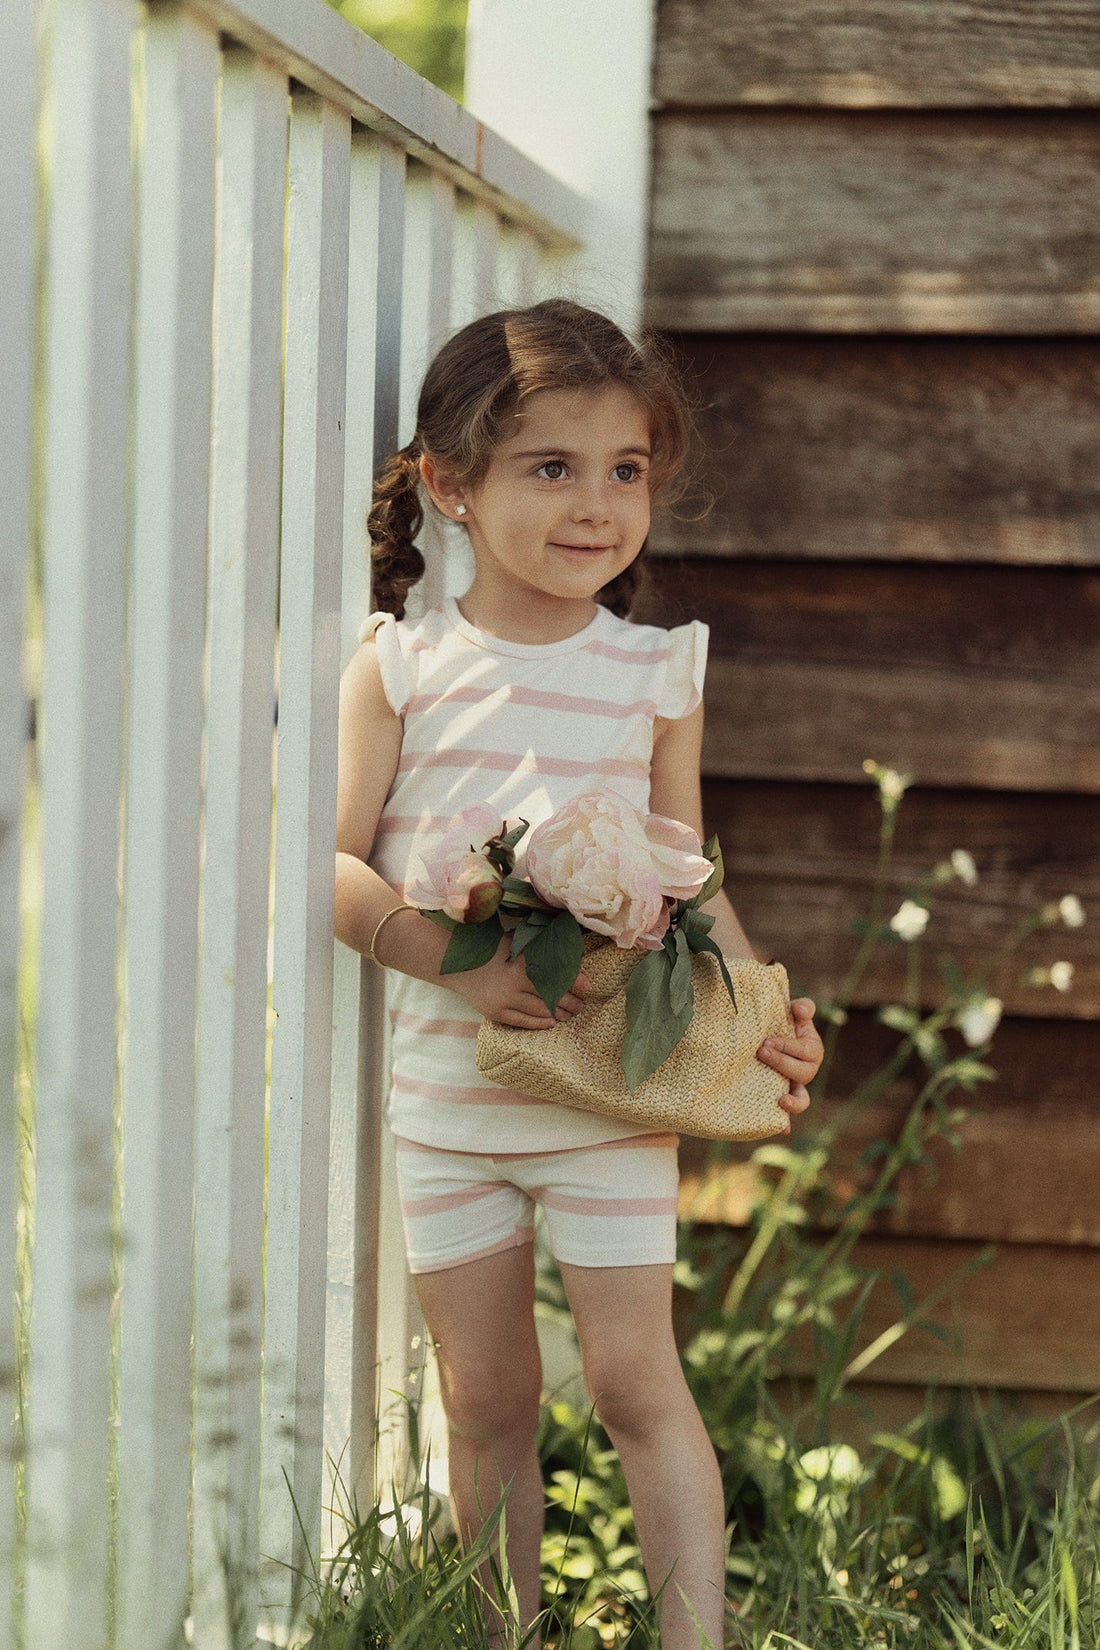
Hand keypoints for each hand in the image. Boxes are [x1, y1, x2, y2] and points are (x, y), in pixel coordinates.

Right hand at [446, 934, 589, 1028]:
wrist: (459, 965)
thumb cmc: (491, 950)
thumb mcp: (515, 942)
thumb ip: (537, 945)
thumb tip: (568, 945)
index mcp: (521, 960)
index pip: (555, 972)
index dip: (574, 980)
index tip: (588, 985)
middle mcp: (514, 980)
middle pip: (551, 994)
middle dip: (570, 1001)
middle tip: (581, 1005)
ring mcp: (505, 998)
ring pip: (540, 1010)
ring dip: (559, 1013)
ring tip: (570, 1014)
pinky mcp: (496, 1012)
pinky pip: (523, 1021)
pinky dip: (539, 1023)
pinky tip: (551, 1023)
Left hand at [756, 998, 821, 1128]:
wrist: (765, 1034)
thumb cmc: (781, 1022)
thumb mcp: (793, 1012)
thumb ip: (802, 1008)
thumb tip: (801, 1009)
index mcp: (812, 1050)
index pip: (805, 1051)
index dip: (787, 1047)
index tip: (766, 1041)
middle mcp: (807, 1070)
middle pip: (803, 1073)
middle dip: (782, 1063)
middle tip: (761, 1052)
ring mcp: (795, 1086)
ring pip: (802, 1099)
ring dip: (794, 1102)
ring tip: (781, 1101)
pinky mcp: (781, 1097)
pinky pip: (787, 1115)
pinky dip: (785, 1123)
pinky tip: (782, 1129)